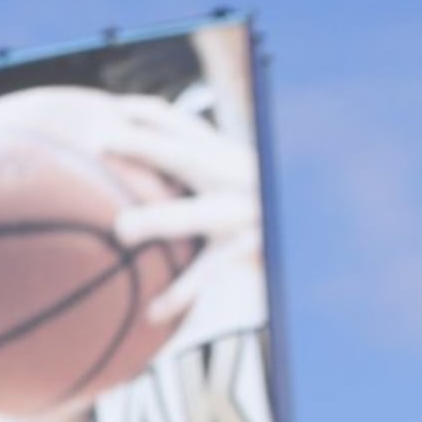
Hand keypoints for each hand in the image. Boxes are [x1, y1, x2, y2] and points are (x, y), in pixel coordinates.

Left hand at [92, 98, 261, 341]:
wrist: (323, 229)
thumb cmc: (267, 209)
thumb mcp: (236, 184)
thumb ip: (197, 177)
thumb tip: (135, 188)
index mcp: (228, 158)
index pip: (184, 127)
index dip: (146, 115)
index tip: (108, 108)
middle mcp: (239, 176)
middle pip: (187, 155)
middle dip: (144, 145)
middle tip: (98, 144)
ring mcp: (248, 210)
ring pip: (199, 213)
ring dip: (159, 219)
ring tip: (122, 229)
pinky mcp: (257, 247)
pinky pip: (213, 271)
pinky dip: (182, 293)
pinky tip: (153, 313)